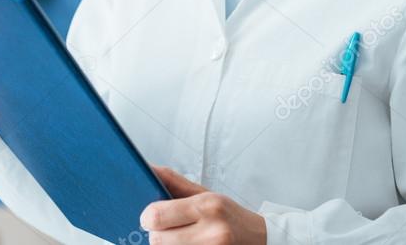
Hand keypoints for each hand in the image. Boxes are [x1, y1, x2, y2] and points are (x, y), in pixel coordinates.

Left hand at [141, 167, 266, 243]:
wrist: (260, 238)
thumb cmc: (228, 214)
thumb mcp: (203, 193)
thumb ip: (172, 180)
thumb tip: (145, 168)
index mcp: (207, 206)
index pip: (157, 216)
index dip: (147, 217)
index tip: (149, 217)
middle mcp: (212, 231)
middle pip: (158, 240)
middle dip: (157, 234)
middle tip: (167, 228)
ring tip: (182, 236)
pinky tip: (188, 243)